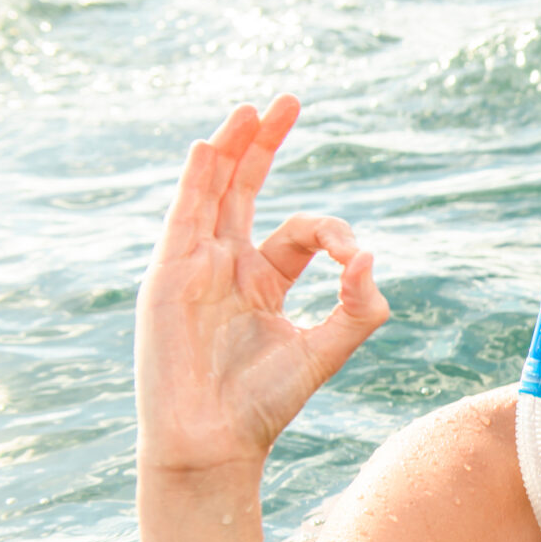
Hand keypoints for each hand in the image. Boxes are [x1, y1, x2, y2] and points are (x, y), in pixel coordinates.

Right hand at [135, 97, 387, 477]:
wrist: (212, 441)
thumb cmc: (264, 405)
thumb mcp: (326, 350)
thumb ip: (357, 307)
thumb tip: (370, 257)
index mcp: (263, 281)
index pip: (299, 230)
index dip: (333, 232)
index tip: (352, 259)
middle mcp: (225, 266)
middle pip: (244, 189)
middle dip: (266, 144)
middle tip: (288, 99)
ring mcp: (194, 267)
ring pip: (213, 192)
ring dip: (231, 148)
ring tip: (252, 108)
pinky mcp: (170, 276)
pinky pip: (184, 217)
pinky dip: (197, 181)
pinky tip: (209, 147)